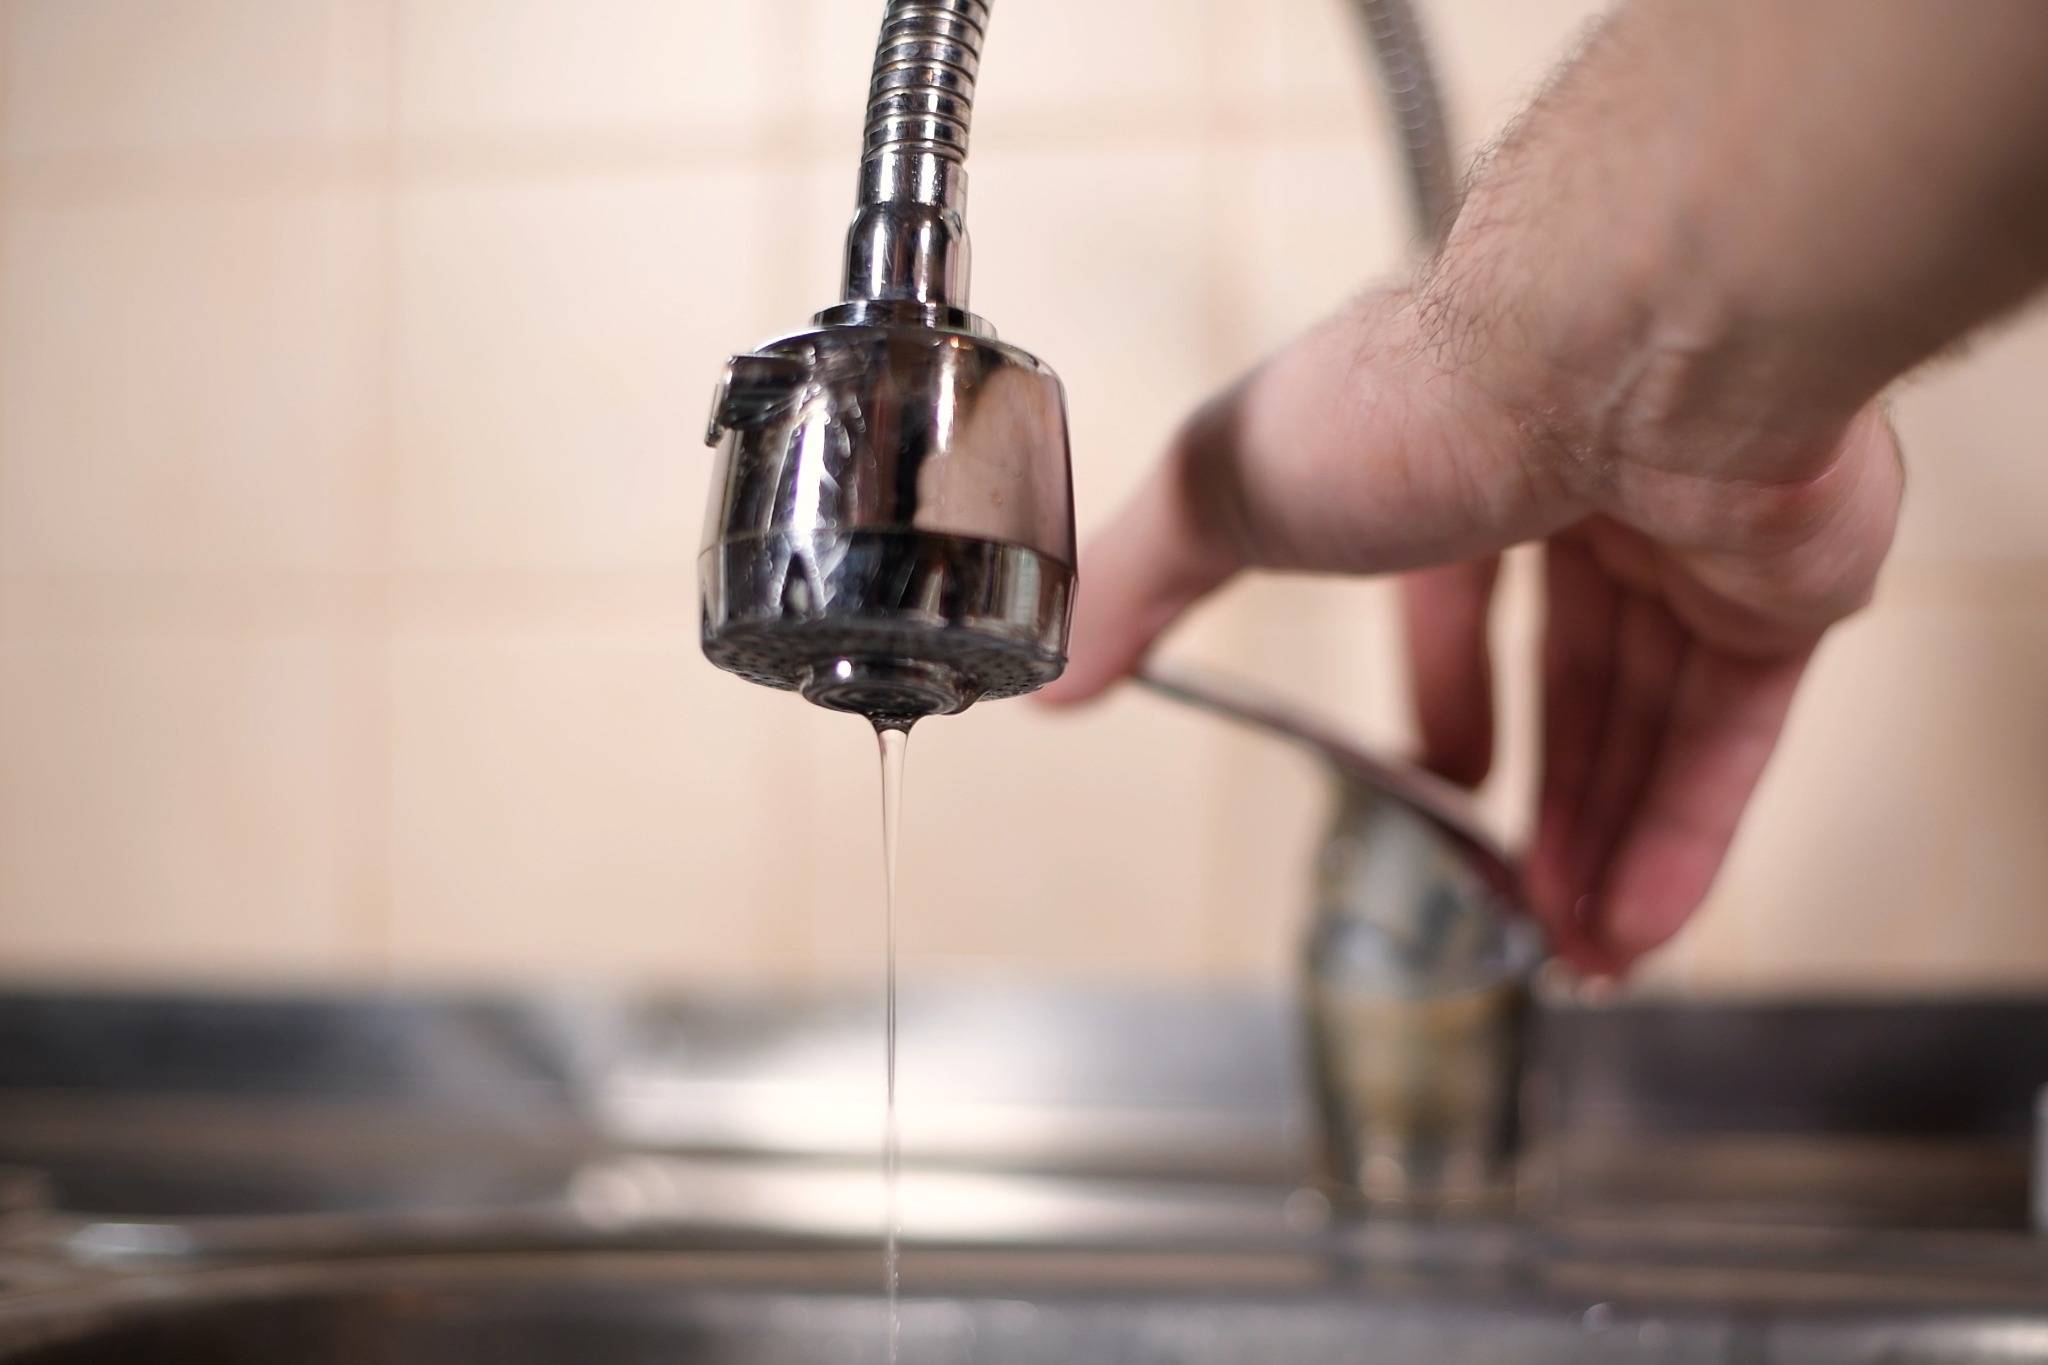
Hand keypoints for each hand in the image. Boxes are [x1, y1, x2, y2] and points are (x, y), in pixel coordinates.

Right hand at [1040, 289, 1901, 974]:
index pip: (1460, 597)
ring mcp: (1695, 536)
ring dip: (1603, 846)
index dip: (1446, 698)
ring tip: (1565, 956)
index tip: (1439, 780)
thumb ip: (1135, 584)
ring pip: (1653, 721)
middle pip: (1571, 676)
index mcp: (1462, 454)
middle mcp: (1589, 488)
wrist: (1617, 349)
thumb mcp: (1225, 493)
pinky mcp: (1785, 585)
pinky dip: (1684, 842)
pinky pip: (1733, 738)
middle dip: (1536, 802)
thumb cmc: (1415, 396)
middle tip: (1505, 906)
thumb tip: (1045, 678)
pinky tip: (1633, 932)